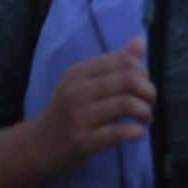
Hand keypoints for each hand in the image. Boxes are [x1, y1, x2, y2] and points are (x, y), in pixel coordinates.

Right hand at [35, 46, 154, 174]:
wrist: (38, 146)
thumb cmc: (66, 112)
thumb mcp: (83, 83)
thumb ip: (113, 64)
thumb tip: (140, 41)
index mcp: (79, 73)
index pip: (122, 60)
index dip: (142, 71)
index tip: (143, 84)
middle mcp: (78, 91)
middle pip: (128, 80)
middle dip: (148, 91)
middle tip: (149, 102)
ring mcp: (79, 117)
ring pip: (126, 105)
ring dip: (145, 111)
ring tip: (145, 118)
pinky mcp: (84, 141)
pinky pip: (118, 133)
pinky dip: (136, 132)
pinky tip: (138, 132)